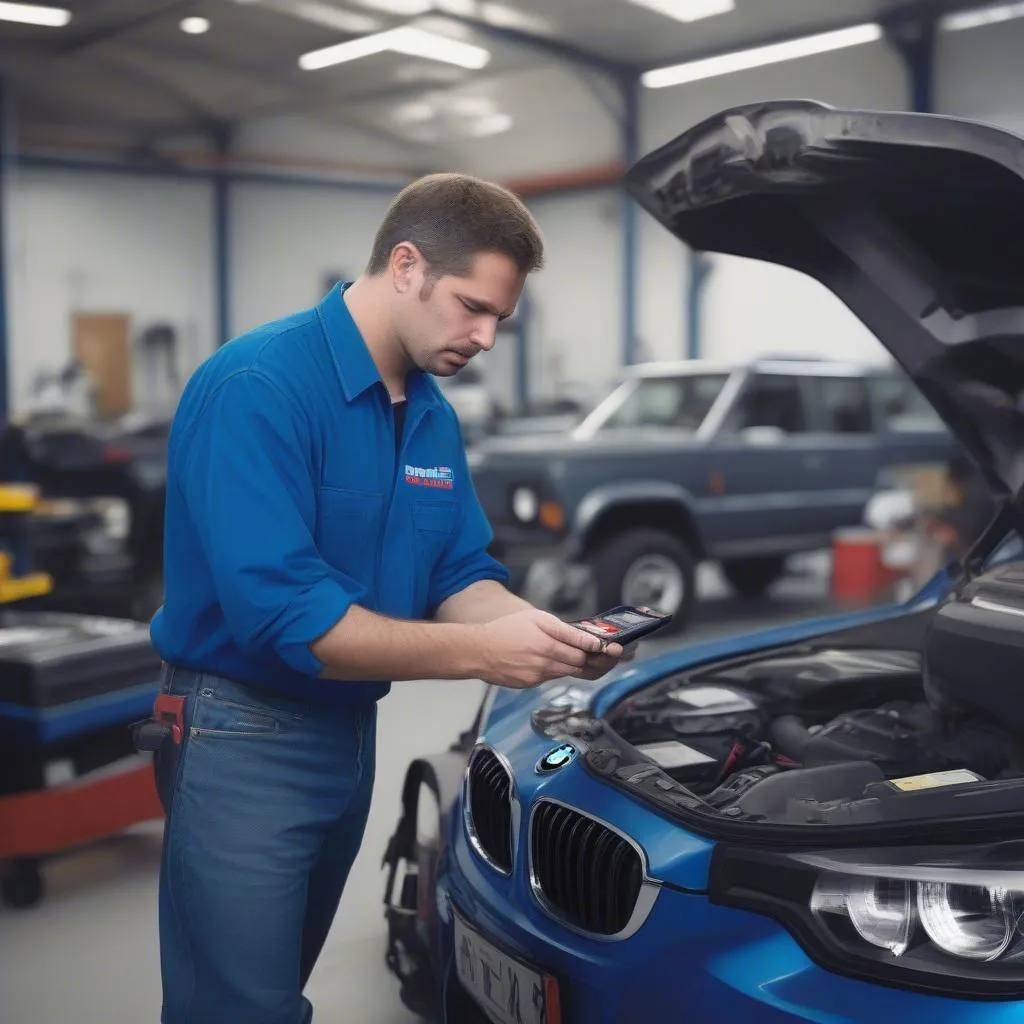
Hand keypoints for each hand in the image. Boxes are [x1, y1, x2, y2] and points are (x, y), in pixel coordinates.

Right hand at [474, 608, 623, 689]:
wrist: (479, 651)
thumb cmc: (506, 630)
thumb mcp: (535, 618)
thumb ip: (561, 628)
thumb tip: (585, 639)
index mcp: (547, 640)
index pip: (582, 648)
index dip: (600, 650)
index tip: (613, 649)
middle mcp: (545, 659)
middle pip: (580, 664)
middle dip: (596, 660)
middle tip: (611, 656)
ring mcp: (538, 674)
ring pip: (568, 673)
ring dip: (580, 667)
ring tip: (594, 660)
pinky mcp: (530, 683)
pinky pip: (552, 677)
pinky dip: (559, 670)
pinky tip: (561, 663)